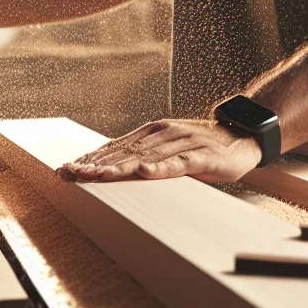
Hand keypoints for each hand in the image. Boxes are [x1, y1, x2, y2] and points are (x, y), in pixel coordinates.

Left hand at [59, 118, 262, 183]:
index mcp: (154, 131)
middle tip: (70, 174)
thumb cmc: (202, 149)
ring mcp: (183, 143)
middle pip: (125, 150)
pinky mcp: (202, 157)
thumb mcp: (170, 150)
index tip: (66, 169)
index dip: (91, 157)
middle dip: (95, 163)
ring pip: (146, 156)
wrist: (242, 139)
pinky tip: (144, 172)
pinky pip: (178, 163)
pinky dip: (160, 168)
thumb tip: (113, 169)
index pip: (116, 144)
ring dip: (119, 167)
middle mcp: (165, 133)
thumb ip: (146, 156)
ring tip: (96, 176)